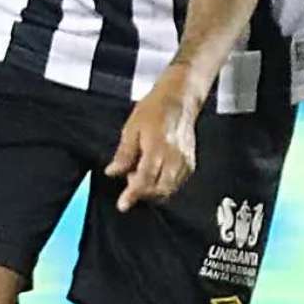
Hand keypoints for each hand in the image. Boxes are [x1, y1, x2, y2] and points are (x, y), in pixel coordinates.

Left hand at [105, 69, 198, 212]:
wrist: (179, 98)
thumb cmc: (155, 109)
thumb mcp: (131, 128)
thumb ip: (124, 154)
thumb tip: (113, 172)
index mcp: (157, 148)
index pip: (145, 180)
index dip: (133, 194)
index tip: (123, 204)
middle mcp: (174, 158)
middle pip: (159, 189)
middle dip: (142, 193)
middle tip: (130, 181)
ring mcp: (185, 161)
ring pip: (169, 189)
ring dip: (153, 190)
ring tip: (142, 174)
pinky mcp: (190, 163)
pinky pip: (177, 183)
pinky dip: (164, 185)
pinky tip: (155, 174)